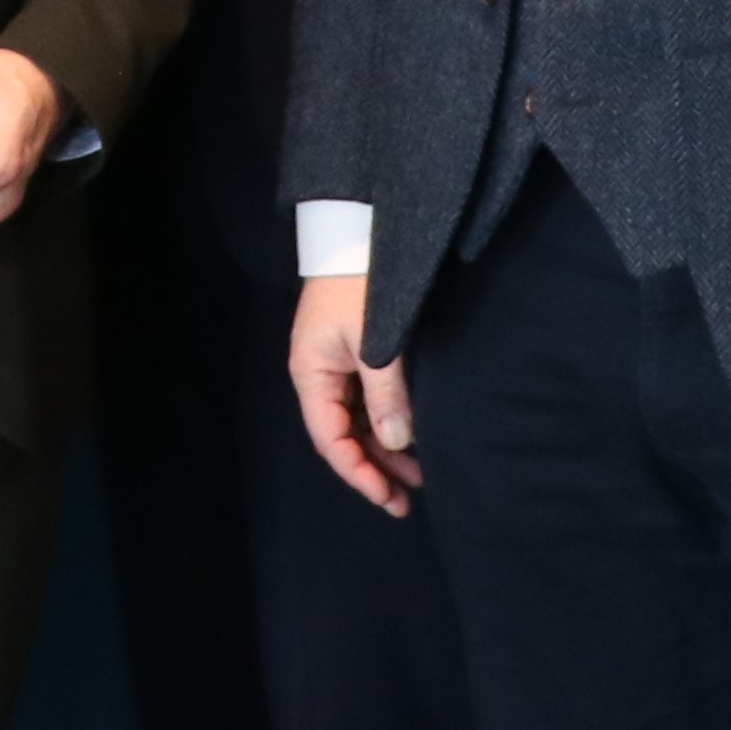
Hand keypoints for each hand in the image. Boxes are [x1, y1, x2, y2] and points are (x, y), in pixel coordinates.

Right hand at [289, 273, 420, 515]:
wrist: (357, 230)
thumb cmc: (362, 283)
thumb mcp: (376, 341)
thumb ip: (386, 394)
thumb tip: (398, 443)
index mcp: (312, 375)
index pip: (331, 440)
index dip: (359, 473)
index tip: (389, 497)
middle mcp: (319, 375)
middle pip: (344, 436)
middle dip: (375, 468)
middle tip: (408, 499)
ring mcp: (336, 365)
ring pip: (357, 421)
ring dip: (384, 448)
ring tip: (418, 475)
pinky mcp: (353, 353)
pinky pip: (365, 402)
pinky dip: (386, 423)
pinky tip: (409, 438)